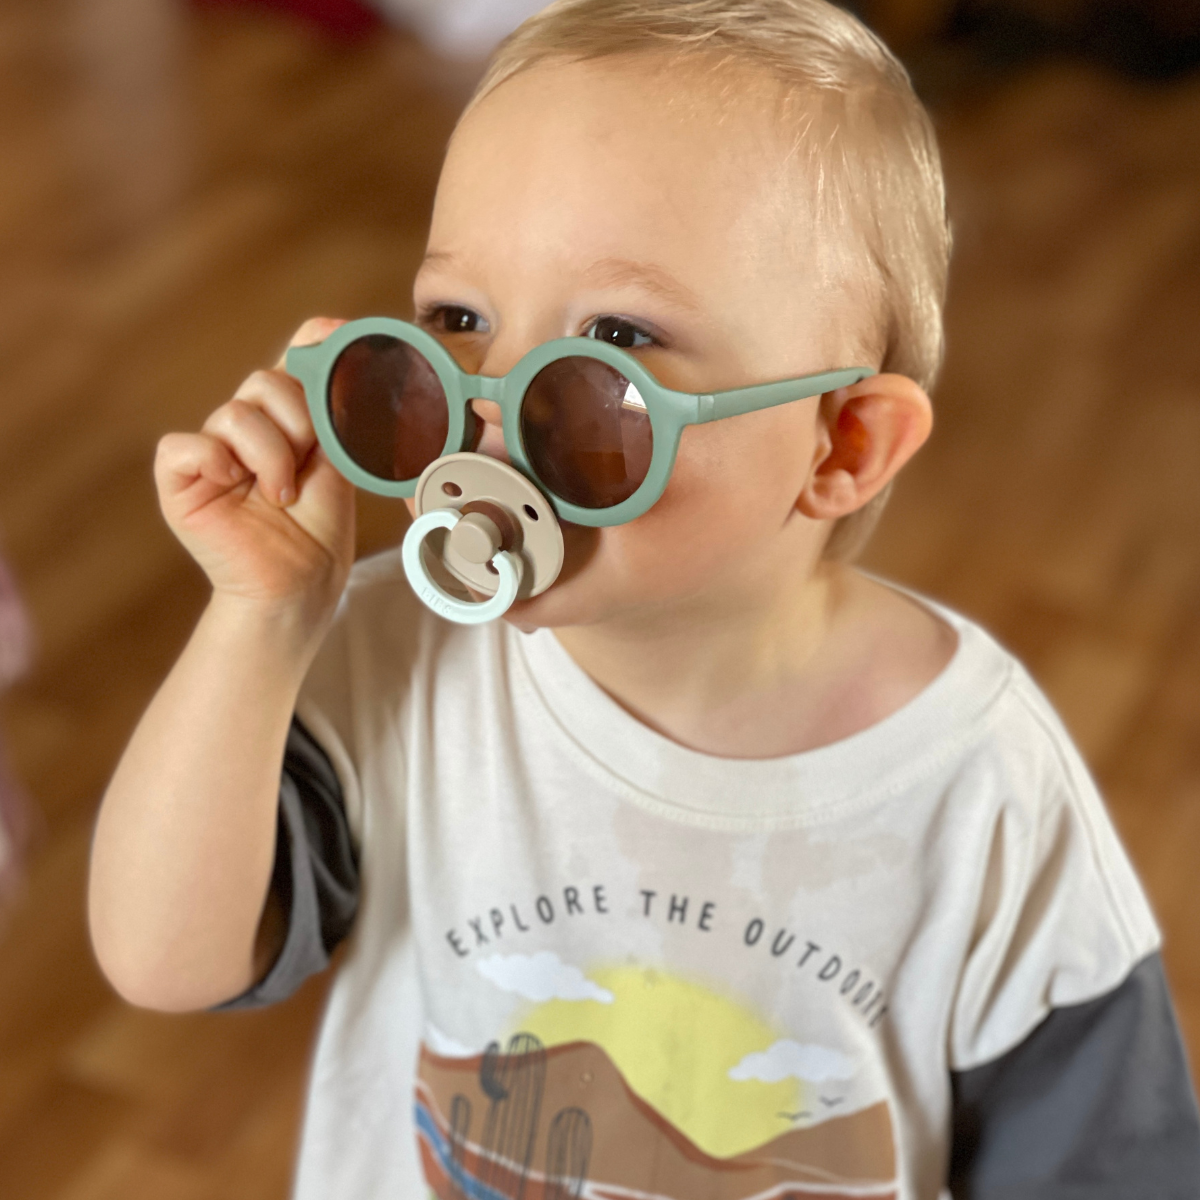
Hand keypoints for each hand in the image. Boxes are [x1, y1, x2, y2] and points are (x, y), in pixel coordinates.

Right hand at [155, 318, 355, 626]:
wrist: (301, 587)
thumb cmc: (320, 532)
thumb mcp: (340, 465)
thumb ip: (339, 415)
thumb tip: (348, 360)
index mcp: (287, 420)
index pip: (292, 359)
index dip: (312, 342)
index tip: (339, 335)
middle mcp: (247, 427)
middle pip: (265, 381)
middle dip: (298, 420)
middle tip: (310, 462)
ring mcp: (212, 453)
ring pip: (233, 413)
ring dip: (269, 453)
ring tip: (282, 495)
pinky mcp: (180, 481)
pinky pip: (184, 446)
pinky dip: (214, 460)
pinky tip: (237, 486)